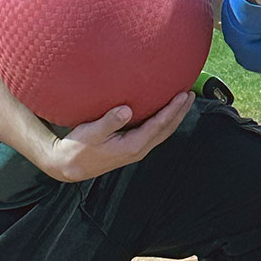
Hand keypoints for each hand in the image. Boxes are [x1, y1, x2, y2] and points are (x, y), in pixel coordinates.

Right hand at [42, 92, 193, 182]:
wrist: (70, 166)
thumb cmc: (78, 148)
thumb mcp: (91, 133)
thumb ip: (109, 121)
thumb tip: (126, 110)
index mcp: (133, 145)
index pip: (159, 125)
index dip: (173, 109)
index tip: (183, 94)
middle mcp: (139, 149)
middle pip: (167, 129)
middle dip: (180, 112)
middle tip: (191, 94)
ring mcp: (136, 150)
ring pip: (162, 132)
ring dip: (174, 117)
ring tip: (183, 101)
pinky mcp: (132, 148)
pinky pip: (154, 133)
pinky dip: (164, 121)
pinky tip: (163, 112)